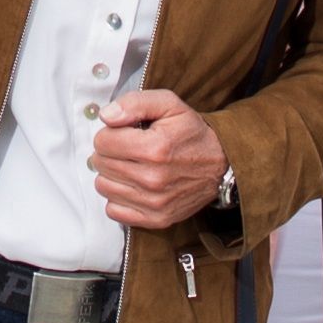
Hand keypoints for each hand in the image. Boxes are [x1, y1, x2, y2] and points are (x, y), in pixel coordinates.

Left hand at [88, 88, 227, 231]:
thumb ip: (134, 103)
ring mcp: (154, 202)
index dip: (110, 133)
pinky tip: (132, 186)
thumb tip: (106, 116)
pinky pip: (114, 210)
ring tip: (130, 166)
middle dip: (110, 152)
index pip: (102, 142)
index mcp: (154, 148)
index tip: (125, 134)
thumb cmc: (192, 133)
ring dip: (112, 174)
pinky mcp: (156, 219)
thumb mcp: (169, 104)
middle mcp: (152, 178)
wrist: (222, 164)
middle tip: (128, 149)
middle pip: (101, 164)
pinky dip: (118, 197)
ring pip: (103, 187)